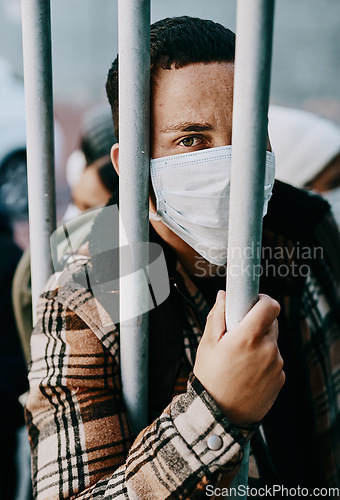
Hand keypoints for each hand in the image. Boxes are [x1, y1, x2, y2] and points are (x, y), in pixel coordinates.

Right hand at [193, 291, 284, 425]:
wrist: (220, 416)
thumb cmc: (210, 378)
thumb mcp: (207, 344)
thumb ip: (217, 316)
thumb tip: (223, 296)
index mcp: (249, 336)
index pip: (270, 305)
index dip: (262, 300)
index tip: (251, 303)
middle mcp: (268, 349)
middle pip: (271, 322)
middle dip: (256, 323)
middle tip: (237, 334)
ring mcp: (277, 365)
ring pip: (272, 342)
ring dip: (260, 344)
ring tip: (239, 360)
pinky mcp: (280, 379)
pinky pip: (274, 361)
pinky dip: (264, 361)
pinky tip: (246, 373)